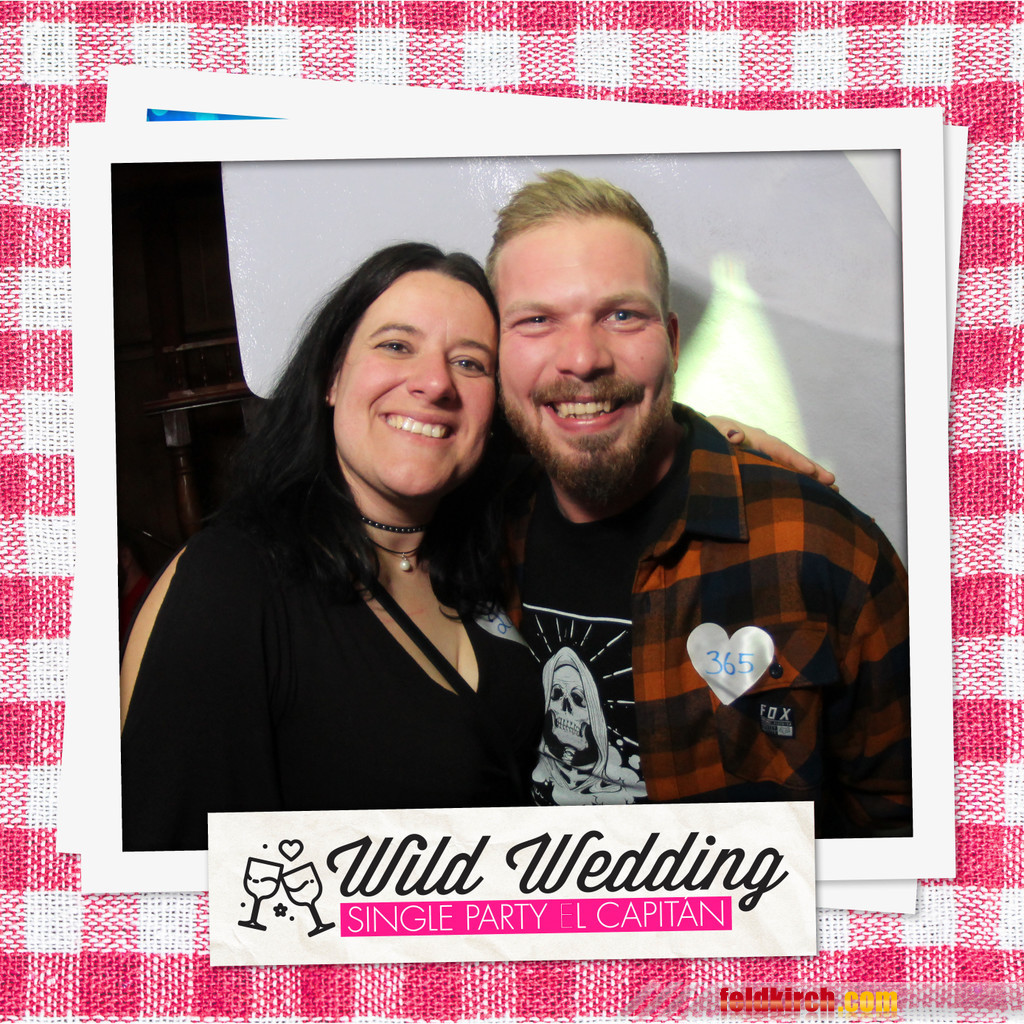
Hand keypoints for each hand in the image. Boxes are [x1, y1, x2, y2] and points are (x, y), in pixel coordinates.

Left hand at [708, 415, 836, 487]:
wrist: (704, 438)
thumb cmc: (708, 433)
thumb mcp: (713, 428)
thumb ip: (723, 431)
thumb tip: (737, 436)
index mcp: (756, 438)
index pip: (778, 449)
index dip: (793, 460)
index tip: (810, 471)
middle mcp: (767, 448)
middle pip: (792, 459)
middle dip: (812, 470)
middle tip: (832, 482)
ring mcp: (767, 460)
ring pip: (792, 470)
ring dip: (811, 481)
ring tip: (833, 493)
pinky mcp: (763, 471)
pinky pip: (784, 478)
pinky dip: (799, 486)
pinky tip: (814, 499)